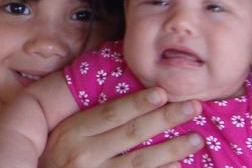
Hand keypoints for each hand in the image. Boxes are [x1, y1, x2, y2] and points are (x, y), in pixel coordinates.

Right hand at [39, 87, 202, 167]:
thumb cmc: (56, 161)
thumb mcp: (63, 138)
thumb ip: (90, 122)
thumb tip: (133, 101)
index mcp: (71, 133)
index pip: (111, 114)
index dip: (138, 102)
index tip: (164, 92)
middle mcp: (81, 156)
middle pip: (131, 134)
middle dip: (165, 119)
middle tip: (193, 107)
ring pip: (140, 162)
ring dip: (172, 149)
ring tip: (196, 139)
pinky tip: (178, 167)